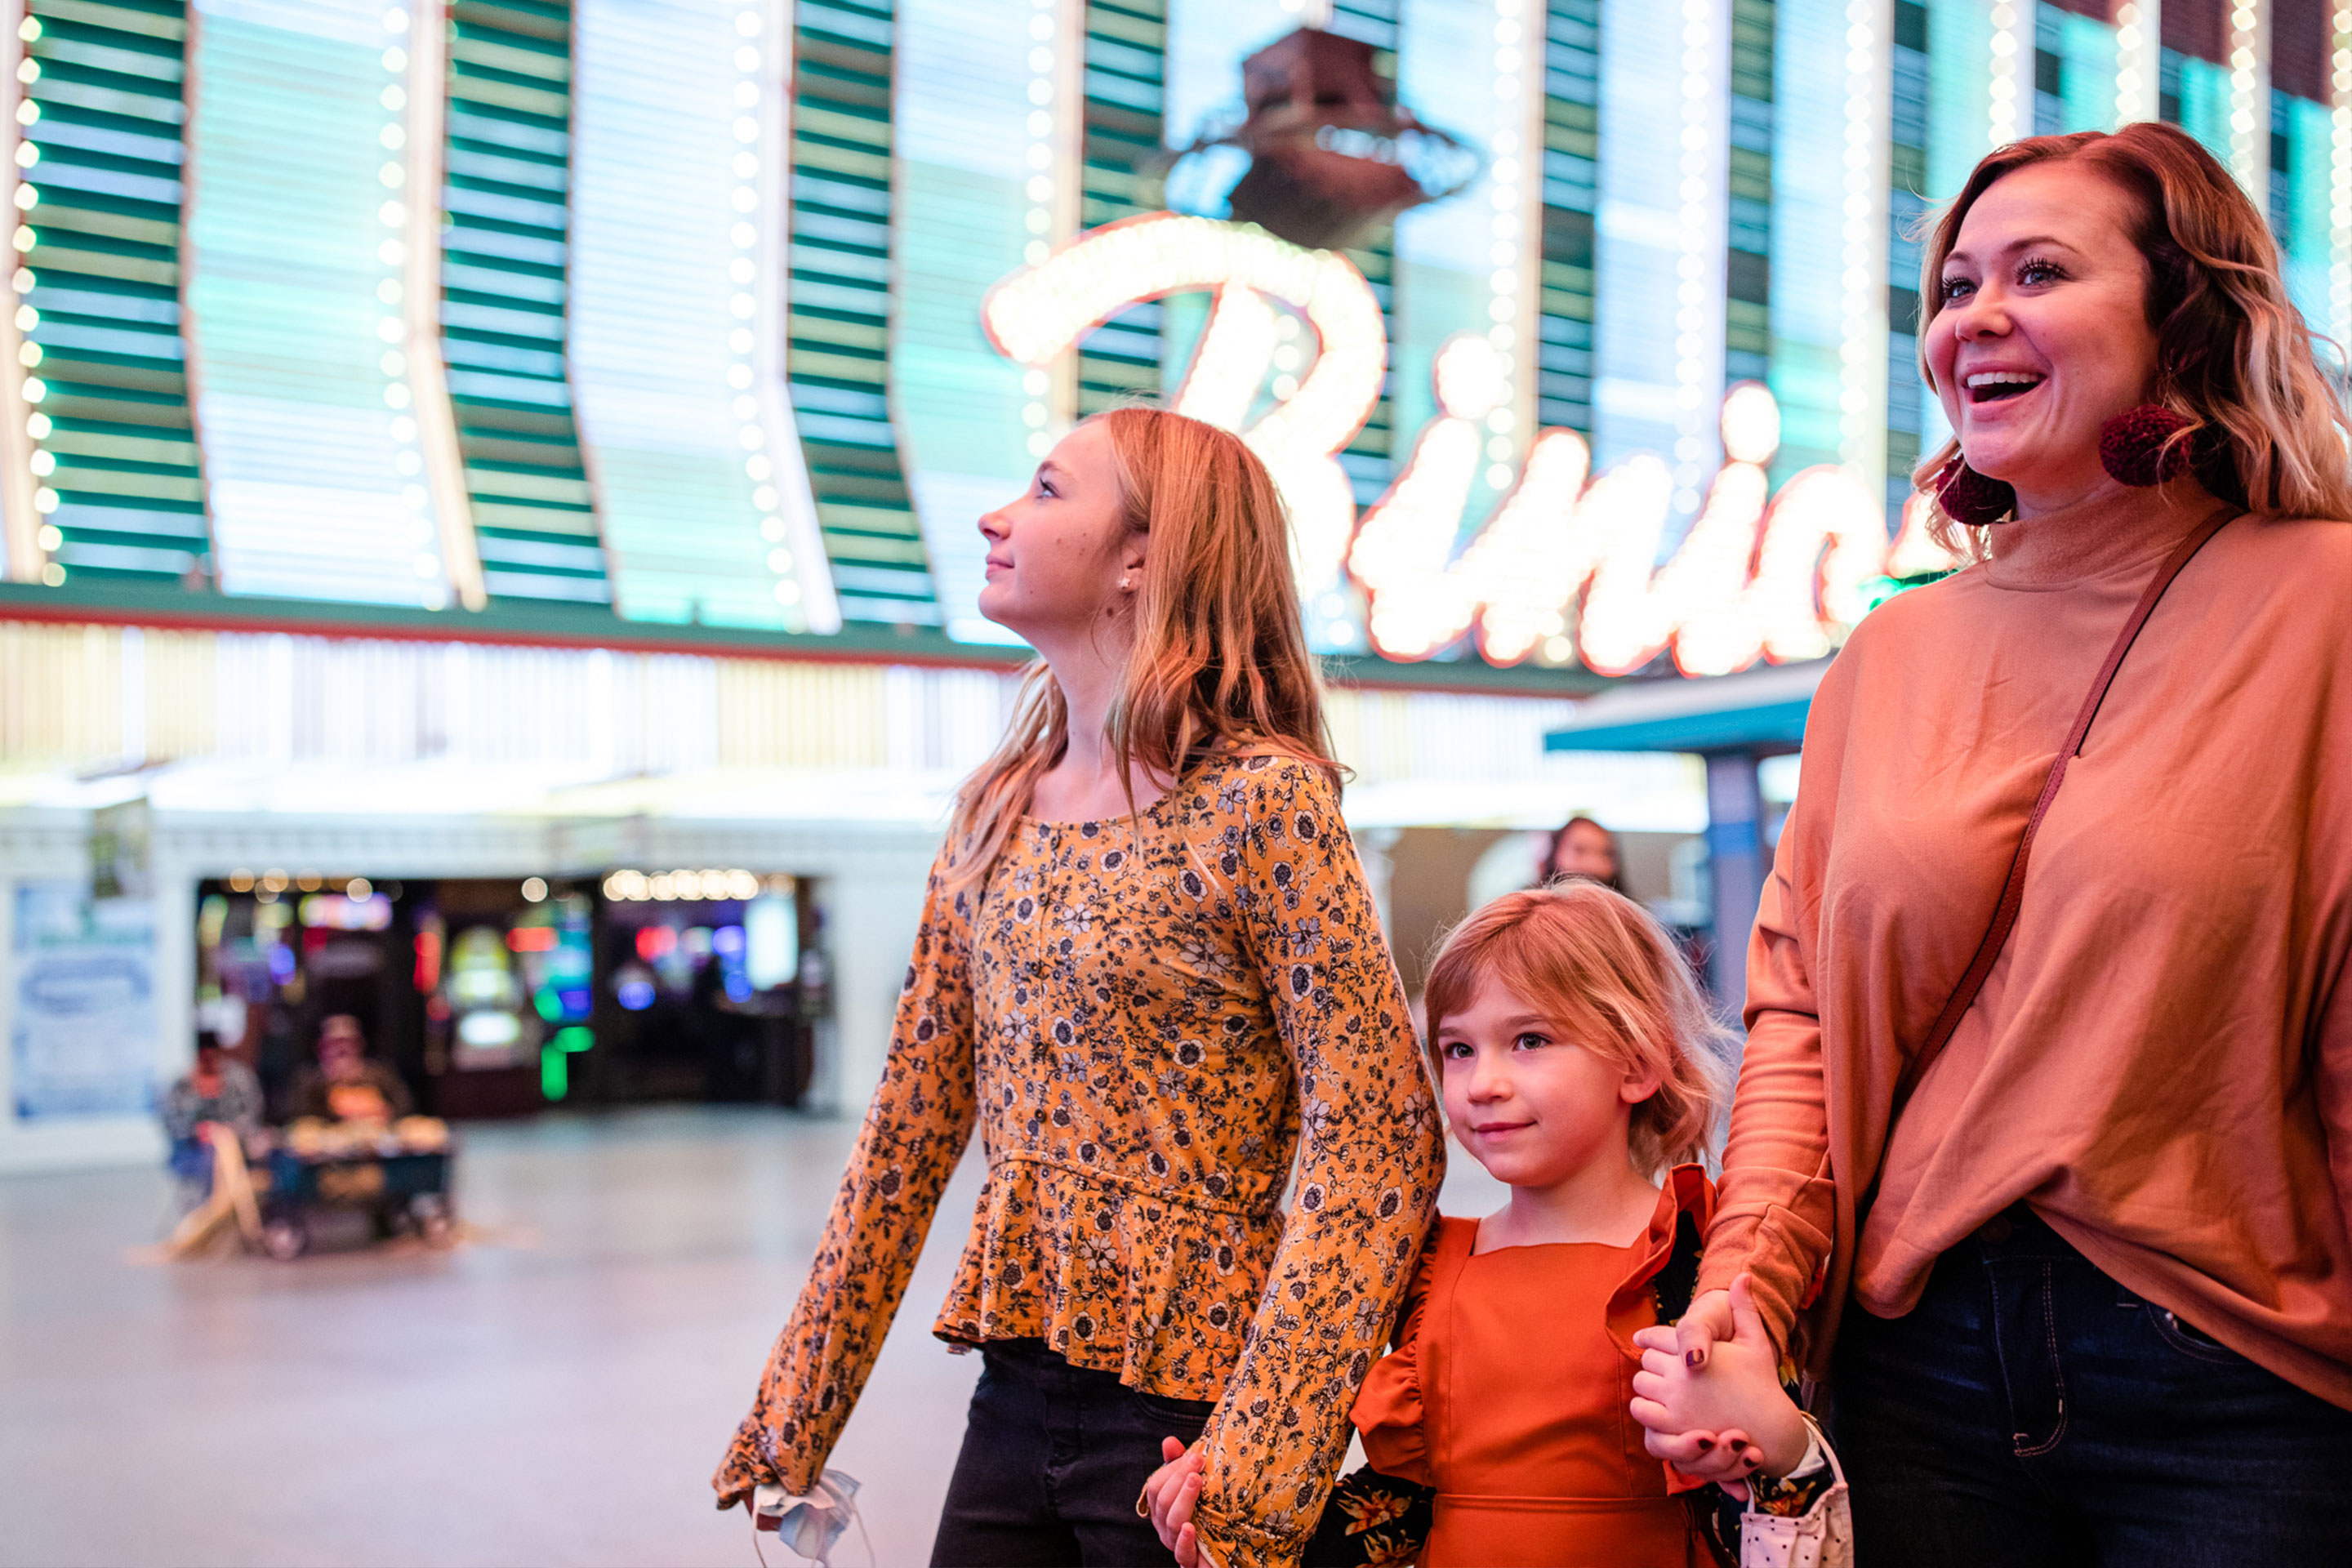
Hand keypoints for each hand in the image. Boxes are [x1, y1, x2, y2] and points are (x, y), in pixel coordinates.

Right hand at [1142, 1436, 1203, 1562]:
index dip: (1173, 1469)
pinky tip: (1190, 1527)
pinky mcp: (1189, 1560)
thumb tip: (1169, 1441)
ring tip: (1196, 1481)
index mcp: (1161, 1507)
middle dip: (1179, 1477)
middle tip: (1198, 1461)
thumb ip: (1179, 1465)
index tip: (1195, 1455)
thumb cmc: (1205, 1514)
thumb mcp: (1193, 1486)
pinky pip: (1181, 1553)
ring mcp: (1174, 1543)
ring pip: (1171, 1522)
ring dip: (1183, 1498)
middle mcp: (1164, 1526)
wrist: (1223, 1554)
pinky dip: (1184, 1540)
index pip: (1156, 1485)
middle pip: (1163, 1500)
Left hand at [1631, 1274, 1808, 1481]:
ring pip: (1641, 1384)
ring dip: (1647, 1385)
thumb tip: (1743, 1274)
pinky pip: (1642, 1411)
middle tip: (1661, 1367)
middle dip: (1652, 1362)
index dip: (1651, 1338)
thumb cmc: (1762, 1383)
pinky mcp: (1673, 1426)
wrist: (1769, 1427)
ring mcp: (1675, 1400)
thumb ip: (1744, 1308)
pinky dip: (1645, 1408)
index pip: (1655, 1336)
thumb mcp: (1756, 1342)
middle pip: (1646, 1360)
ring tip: (1659, 1387)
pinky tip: (1657, 1407)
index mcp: (1698, 1348)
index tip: (1646, 1340)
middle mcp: (1682, 1373)